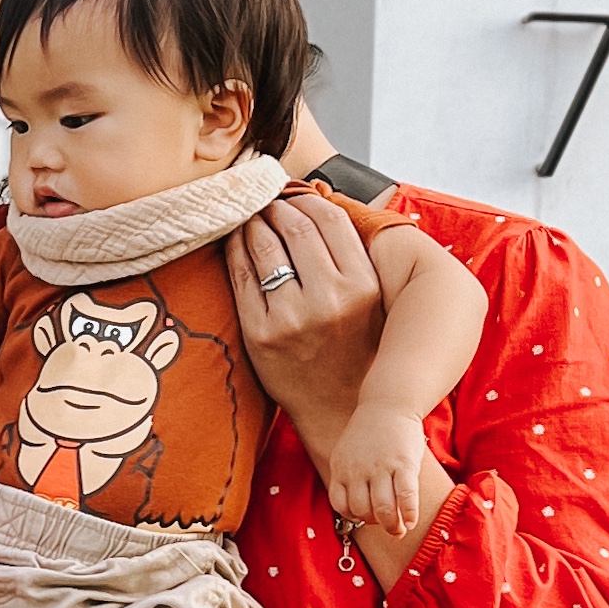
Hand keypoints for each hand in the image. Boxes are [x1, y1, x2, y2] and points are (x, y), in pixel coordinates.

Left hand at [224, 188, 383, 460]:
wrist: (339, 411)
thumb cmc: (357, 350)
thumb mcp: (372, 301)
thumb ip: (354, 258)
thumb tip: (323, 206)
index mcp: (363, 286)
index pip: (330, 221)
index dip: (307, 200)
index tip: (295, 196)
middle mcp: (329, 299)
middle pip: (295, 229)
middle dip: (277, 207)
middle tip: (266, 201)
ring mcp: (291, 319)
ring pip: (265, 249)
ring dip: (254, 224)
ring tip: (251, 216)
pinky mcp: (260, 336)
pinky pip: (242, 279)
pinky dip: (236, 252)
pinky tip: (236, 242)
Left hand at [327, 398, 426, 536]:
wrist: (389, 403)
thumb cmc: (371, 433)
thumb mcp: (347, 453)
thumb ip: (348, 476)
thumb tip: (359, 509)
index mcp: (341, 469)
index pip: (340, 505)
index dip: (353, 516)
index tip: (365, 518)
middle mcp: (358, 470)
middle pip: (362, 510)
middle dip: (374, 523)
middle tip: (386, 525)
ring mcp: (381, 467)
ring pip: (382, 508)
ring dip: (392, 525)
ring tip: (399, 530)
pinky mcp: (404, 463)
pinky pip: (405, 496)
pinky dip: (408, 513)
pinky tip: (411, 521)